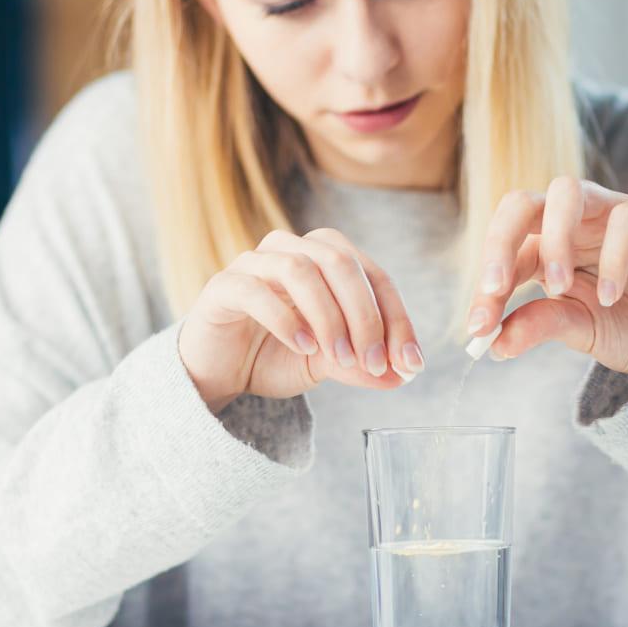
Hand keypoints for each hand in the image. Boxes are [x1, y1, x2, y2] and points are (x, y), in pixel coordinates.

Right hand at [179, 228, 425, 410]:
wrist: (216, 372)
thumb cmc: (273, 357)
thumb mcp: (325, 364)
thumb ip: (360, 364)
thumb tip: (401, 375)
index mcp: (324, 260)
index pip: (373, 276)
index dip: (397, 318)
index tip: (411, 363)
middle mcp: (291, 251)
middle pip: (340, 261)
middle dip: (366, 315)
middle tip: (374, 362)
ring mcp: (253, 264)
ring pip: (301, 269)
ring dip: (329, 316)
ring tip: (339, 357)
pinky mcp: (222, 286)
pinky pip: (255, 290)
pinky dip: (286, 319)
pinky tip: (303, 347)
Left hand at [466, 177, 627, 376]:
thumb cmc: (627, 326)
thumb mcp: (578, 331)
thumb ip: (538, 327)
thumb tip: (492, 344)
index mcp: (545, 246)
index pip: (503, 251)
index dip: (485, 286)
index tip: (478, 327)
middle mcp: (572, 221)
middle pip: (521, 203)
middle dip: (499, 242)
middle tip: (497, 288)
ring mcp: (611, 211)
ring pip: (567, 191)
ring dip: (555, 239)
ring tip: (559, 287)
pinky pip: (626, 217)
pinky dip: (613, 257)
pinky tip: (611, 295)